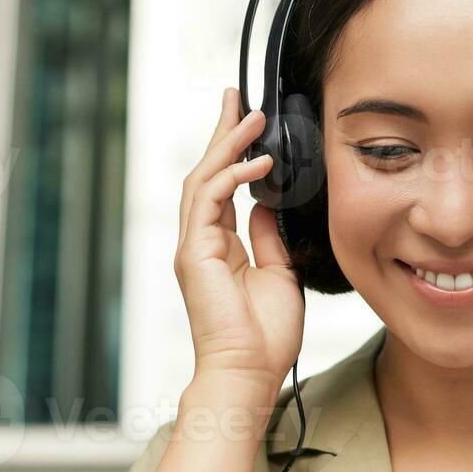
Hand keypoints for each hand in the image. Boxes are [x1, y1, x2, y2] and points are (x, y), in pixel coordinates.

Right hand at [176, 88, 303, 385]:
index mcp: (219, 248)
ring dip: (228, 144)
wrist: (249, 373)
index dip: (233, 152)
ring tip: (251, 116)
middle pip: (206, 173)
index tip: (249, 123)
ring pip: (203, 179)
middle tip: (237, 97)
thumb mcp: (279, 274)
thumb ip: (269, 238)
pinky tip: (258, 161)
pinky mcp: (194, 253)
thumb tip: (268, 206)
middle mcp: (201, 242)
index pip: (222, 187)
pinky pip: (210, 200)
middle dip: (223, 133)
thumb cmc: (264, 338)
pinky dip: (232, 176)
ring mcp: (194, 246)